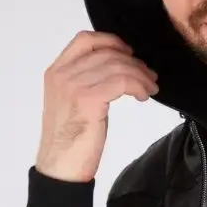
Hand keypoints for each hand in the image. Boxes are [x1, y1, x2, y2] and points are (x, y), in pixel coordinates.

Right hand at [35, 30, 157, 182]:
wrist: (61, 166)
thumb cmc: (69, 140)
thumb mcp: (72, 103)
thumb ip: (85, 82)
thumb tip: (117, 70)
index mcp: (56, 71)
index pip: (84, 40)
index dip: (111, 41)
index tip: (130, 53)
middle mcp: (63, 74)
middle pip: (106, 53)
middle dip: (133, 62)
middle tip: (149, 76)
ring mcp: (74, 85)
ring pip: (117, 66)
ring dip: (140, 76)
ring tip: (150, 88)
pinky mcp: (88, 99)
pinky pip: (122, 82)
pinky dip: (138, 86)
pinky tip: (143, 97)